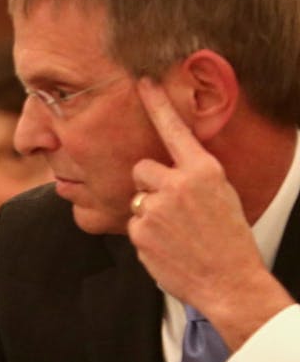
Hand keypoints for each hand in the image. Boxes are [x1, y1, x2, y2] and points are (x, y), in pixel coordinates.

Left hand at [132, 80, 293, 348]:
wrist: (230, 280)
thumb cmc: (227, 239)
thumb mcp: (222, 195)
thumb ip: (194, 176)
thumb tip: (171, 166)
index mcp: (204, 170)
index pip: (175, 130)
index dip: (158, 104)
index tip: (143, 82)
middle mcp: (178, 183)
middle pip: (142, 168)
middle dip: (149, 185)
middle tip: (172, 208)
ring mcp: (156, 207)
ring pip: (137, 198)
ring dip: (148, 212)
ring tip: (174, 232)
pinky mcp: (140, 231)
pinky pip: (132, 225)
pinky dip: (145, 236)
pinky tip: (167, 246)